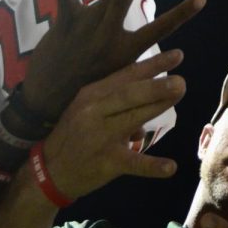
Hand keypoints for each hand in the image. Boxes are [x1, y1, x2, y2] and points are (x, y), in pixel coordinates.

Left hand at [22, 0, 204, 123]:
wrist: (48, 101)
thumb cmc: (88, 89)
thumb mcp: (119, 80)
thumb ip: (141, 69)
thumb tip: (172, 69)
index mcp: (126, 51)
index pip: (160, 30)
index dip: (182, 14)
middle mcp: (109, 36)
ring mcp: (87, 27)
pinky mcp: (66, 23)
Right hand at [40, 49, 185, 200]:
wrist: (47, 171)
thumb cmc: (74, 134)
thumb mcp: (89, 109)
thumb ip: (119, 101)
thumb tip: (154, 98)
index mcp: (92, 94)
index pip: (126, 76)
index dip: (152, 65)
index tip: (177, 55)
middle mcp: (94, 111)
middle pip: (129, 94)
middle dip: (156, 85)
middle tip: (180, 80)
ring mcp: (100, 137)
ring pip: (132, 118)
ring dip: (157, 106)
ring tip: (180, 94)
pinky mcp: (106, 162)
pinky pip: (132, 163)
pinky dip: (152, 166)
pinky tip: (171, 167)